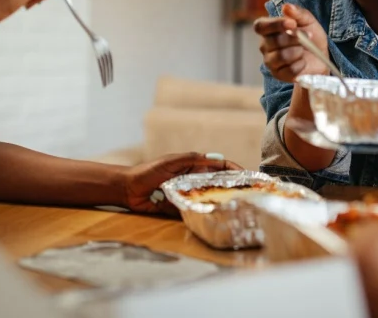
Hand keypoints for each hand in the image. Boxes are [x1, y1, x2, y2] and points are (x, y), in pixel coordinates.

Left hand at [122, 152, 241, 214]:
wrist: (128, 189)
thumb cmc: (149, 171)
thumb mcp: (173, 161)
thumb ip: (193, 159)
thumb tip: (218, 159)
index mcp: (194, 165)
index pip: (220, 167)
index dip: (235, 171)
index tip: (249, 177)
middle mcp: (193, 180)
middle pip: (217, 184)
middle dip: (232, 189)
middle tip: (249, 196)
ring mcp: (187, 195)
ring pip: (208, 199)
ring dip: (219, 203)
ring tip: (237, 209)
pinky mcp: (179, 208)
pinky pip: (195, 211)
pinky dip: (203, 214)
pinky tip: (214, 219)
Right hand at [254, 3, 328, 82]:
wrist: (321, 57)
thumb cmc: (311, 36)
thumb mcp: (308, 20)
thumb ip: (297, 12)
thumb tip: (286, 7)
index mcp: (268, 30)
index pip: (260, 26)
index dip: (275, 24)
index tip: (292, 23)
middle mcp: (265, 46)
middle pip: (274, 41)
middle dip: (295, 38)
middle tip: (308, 36)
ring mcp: (270, 62)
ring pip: (281, 56)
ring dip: (298, 51)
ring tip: (304, 50)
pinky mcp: (279, 75)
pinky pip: (289, 70)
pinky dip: (301, 64)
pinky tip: (303, 61)